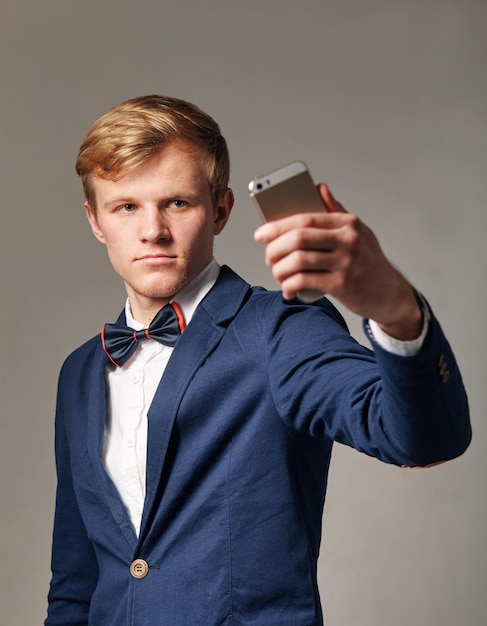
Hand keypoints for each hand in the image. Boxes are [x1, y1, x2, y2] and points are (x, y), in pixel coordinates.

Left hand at [254, 184, 422, 339]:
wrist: (390, 293)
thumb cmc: (369, 262)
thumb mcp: (358, 232)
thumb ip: (336, 211)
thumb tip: (318, 187)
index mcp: (348, 223)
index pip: (305, 219)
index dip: (277, 226)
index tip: (261, 234)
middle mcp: (348, 240)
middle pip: (298, 239)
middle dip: (275, 249)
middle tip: (268, 258)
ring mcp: (345, 262)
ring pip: (298, 261)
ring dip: (280, 270)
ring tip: (278, 274)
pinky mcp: (342, 285)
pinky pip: (304, 281)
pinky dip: (290, 286)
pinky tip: (288, 289)